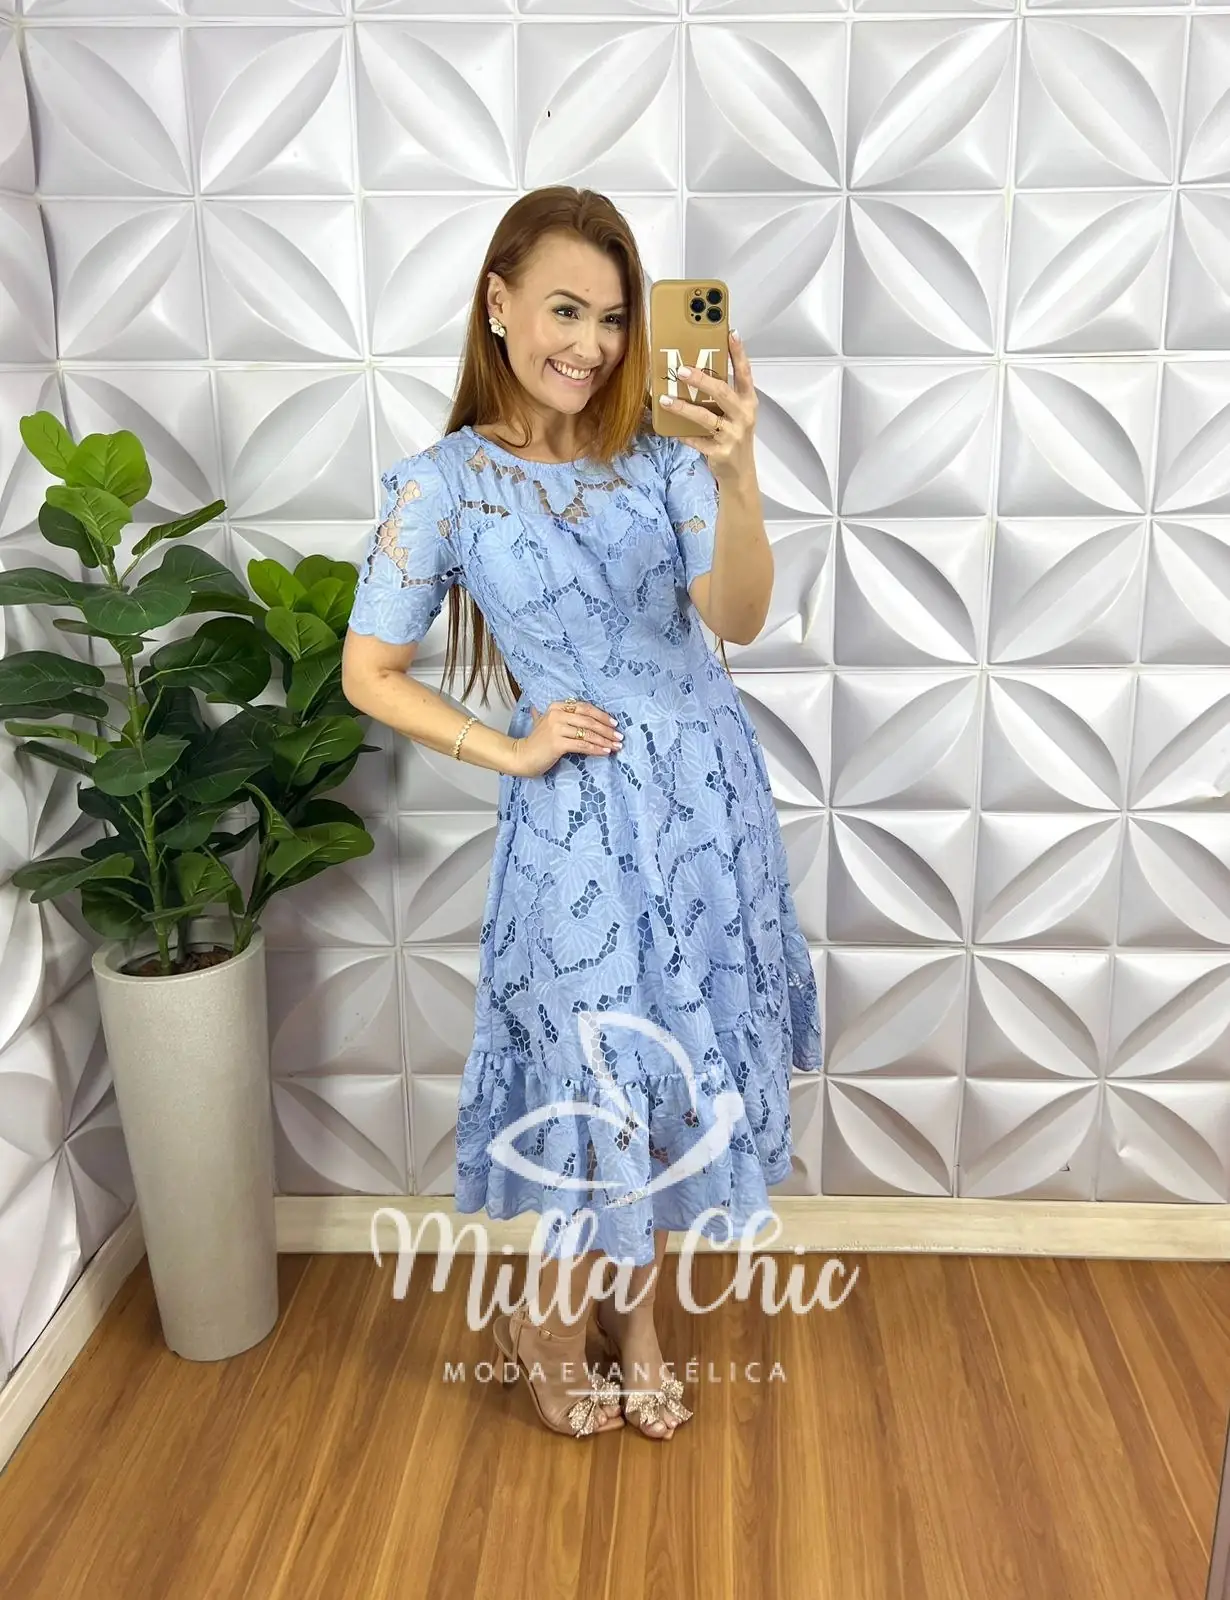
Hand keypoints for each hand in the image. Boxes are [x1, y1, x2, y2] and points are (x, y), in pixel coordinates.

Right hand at [510, 699, 622, 776]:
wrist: (522, 756)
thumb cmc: (536, 742)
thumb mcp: (546, 722)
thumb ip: (558, 715)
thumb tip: (575, 710)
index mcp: (557, 707)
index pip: (585, 708)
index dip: (602, 715)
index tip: (614, 723)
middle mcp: (557, 715)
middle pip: (589, 720)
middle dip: (607, 729)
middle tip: (619, 736)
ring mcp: (556, 728)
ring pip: (587, 733)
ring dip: (605, 740)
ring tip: (616, 746)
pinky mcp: (557, 743)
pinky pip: (582, 745)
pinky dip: (596, 749)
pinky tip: (605, 752)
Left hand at [663, 329, 756, 485]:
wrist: (739, 472)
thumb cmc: (733, 435)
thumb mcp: (735, 413)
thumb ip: (723, 395)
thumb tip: (695, 371)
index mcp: (748, 401)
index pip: (745, 373)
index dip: (738, 353)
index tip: (730, 333)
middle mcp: (743, 416)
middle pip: (722, 392)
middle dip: (701, 379)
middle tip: (681, 369)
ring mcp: (732, 435)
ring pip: (705, 417)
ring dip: (683, 408)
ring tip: (664, 400)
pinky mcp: (720, 451)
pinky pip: (697, 440)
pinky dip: (683, 434)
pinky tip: (671, 429)